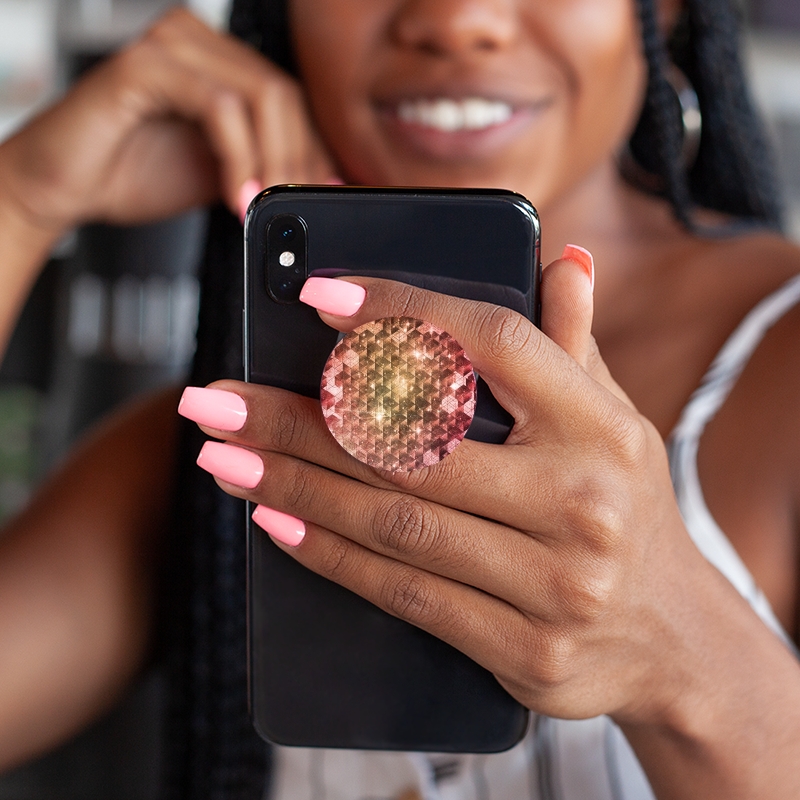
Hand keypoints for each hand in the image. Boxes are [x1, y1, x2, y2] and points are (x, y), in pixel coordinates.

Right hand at [0, 8, 335, 234]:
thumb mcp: (220, 174)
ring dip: (273, 161)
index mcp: (217, 62)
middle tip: (294, 208)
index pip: (289, 98)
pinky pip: (219, 106)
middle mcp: (197, 42)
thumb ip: (263, 167)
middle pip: (283, 94)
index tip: (321, 195)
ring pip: (260, 96)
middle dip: (298, 161)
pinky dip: (238, 157)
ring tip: (264, 207)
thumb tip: (316, 183)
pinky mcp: (145, 65)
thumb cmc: (131, 173)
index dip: (313, 150)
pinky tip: (236, 196)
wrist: (64, 186)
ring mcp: (170, 46)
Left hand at [183, 254, 715, 729]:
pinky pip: (406, 595)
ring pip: (396, 522)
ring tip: (221, 454)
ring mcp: (557, 583)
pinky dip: (331, 555)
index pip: (491, 344)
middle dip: (299, 418)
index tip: (316, 296)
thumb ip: (572, 344)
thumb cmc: (623, 506)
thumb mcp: (614, 419)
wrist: (673, 637)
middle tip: (215, 396)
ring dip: (293, 484)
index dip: (401, 314)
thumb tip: (559, 260)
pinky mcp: (526, 650)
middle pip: (415, 444)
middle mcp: (583, 500)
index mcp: (602, 425)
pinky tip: (275, 520)